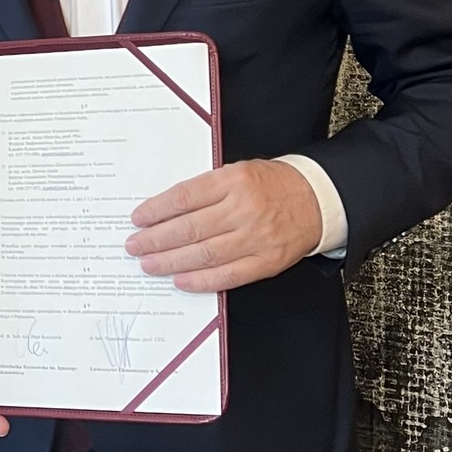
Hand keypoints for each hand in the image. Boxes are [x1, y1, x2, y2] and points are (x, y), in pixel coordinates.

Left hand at [127, 159, 321, 291]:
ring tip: (149, 264)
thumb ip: (205, 189)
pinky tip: (181, 280)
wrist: (316, 199)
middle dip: (156, 239)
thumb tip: (164, 210)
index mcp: (233, 181)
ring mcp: (257, 238)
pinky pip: (230, 275)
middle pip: (190, 228)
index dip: (156, 210)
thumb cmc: (271, 183)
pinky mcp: (268, 261)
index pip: (184, 197)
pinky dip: (202, 280)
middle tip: (134, 245)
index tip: (137, 219)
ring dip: (172, 261)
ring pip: (206, 254)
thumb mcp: (237, 171)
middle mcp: (244, 209)